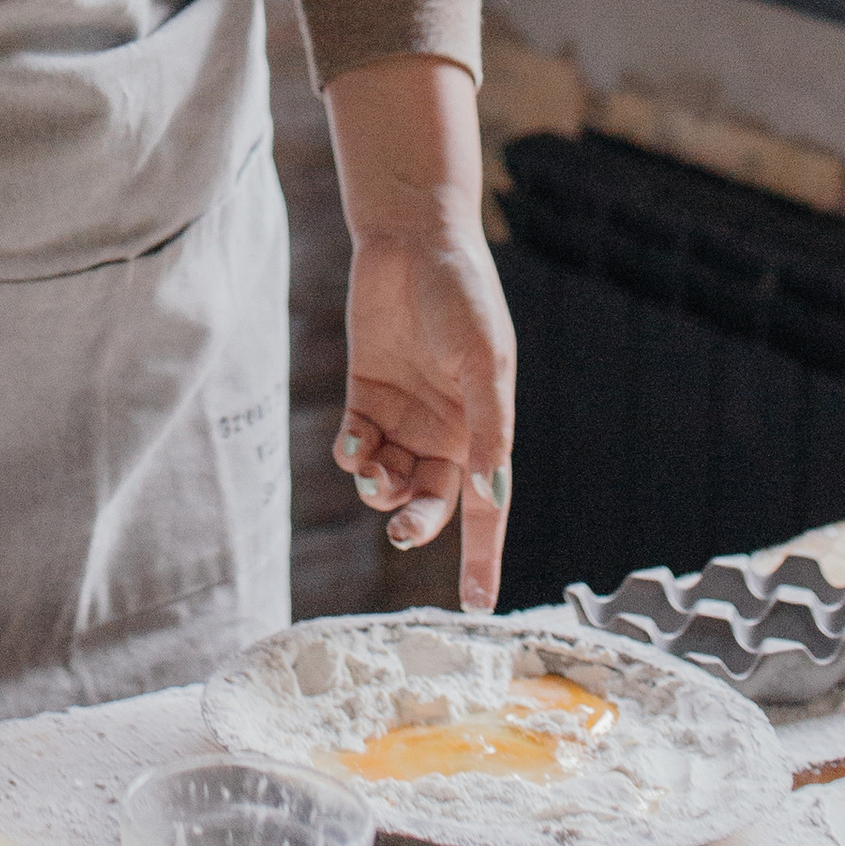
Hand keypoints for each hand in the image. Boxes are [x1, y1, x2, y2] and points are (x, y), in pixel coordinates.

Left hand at [335, 199, 517, 615]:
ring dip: (380, 489)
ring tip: (371, 472)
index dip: (483, 557)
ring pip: (390, 478)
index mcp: (483, 427)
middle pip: (431, 500)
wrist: (413, 238)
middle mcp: (444, 428)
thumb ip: (487, 428)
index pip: (486, 507)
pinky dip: (352, 453)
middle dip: (416, 522)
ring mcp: (403, 413)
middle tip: (400, 530)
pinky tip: (352, 442)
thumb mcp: (483, 363)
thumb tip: (492, 491)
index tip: (478, 607)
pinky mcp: (366, 391)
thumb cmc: (462, 295)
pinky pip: (358, 443)